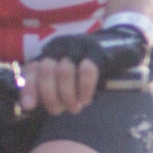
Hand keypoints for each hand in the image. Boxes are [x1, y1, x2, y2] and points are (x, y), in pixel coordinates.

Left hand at [24, 24, 149, 113]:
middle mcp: (61, 46)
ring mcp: (79, 46)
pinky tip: (87, 99)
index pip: (33, 68)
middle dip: (51, 96)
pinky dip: (84, 89)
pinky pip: (87, 71)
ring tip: (75, 107)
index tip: (30, 106)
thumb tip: (34, 104)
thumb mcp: (70, 69)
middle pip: (46, 71)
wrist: (123, 42)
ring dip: (68, 95)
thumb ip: (53, 82)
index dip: (29, 88)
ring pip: (64, 72)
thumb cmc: (94, 62)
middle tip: (61, 110)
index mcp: (51, 50)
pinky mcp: (98, 51)